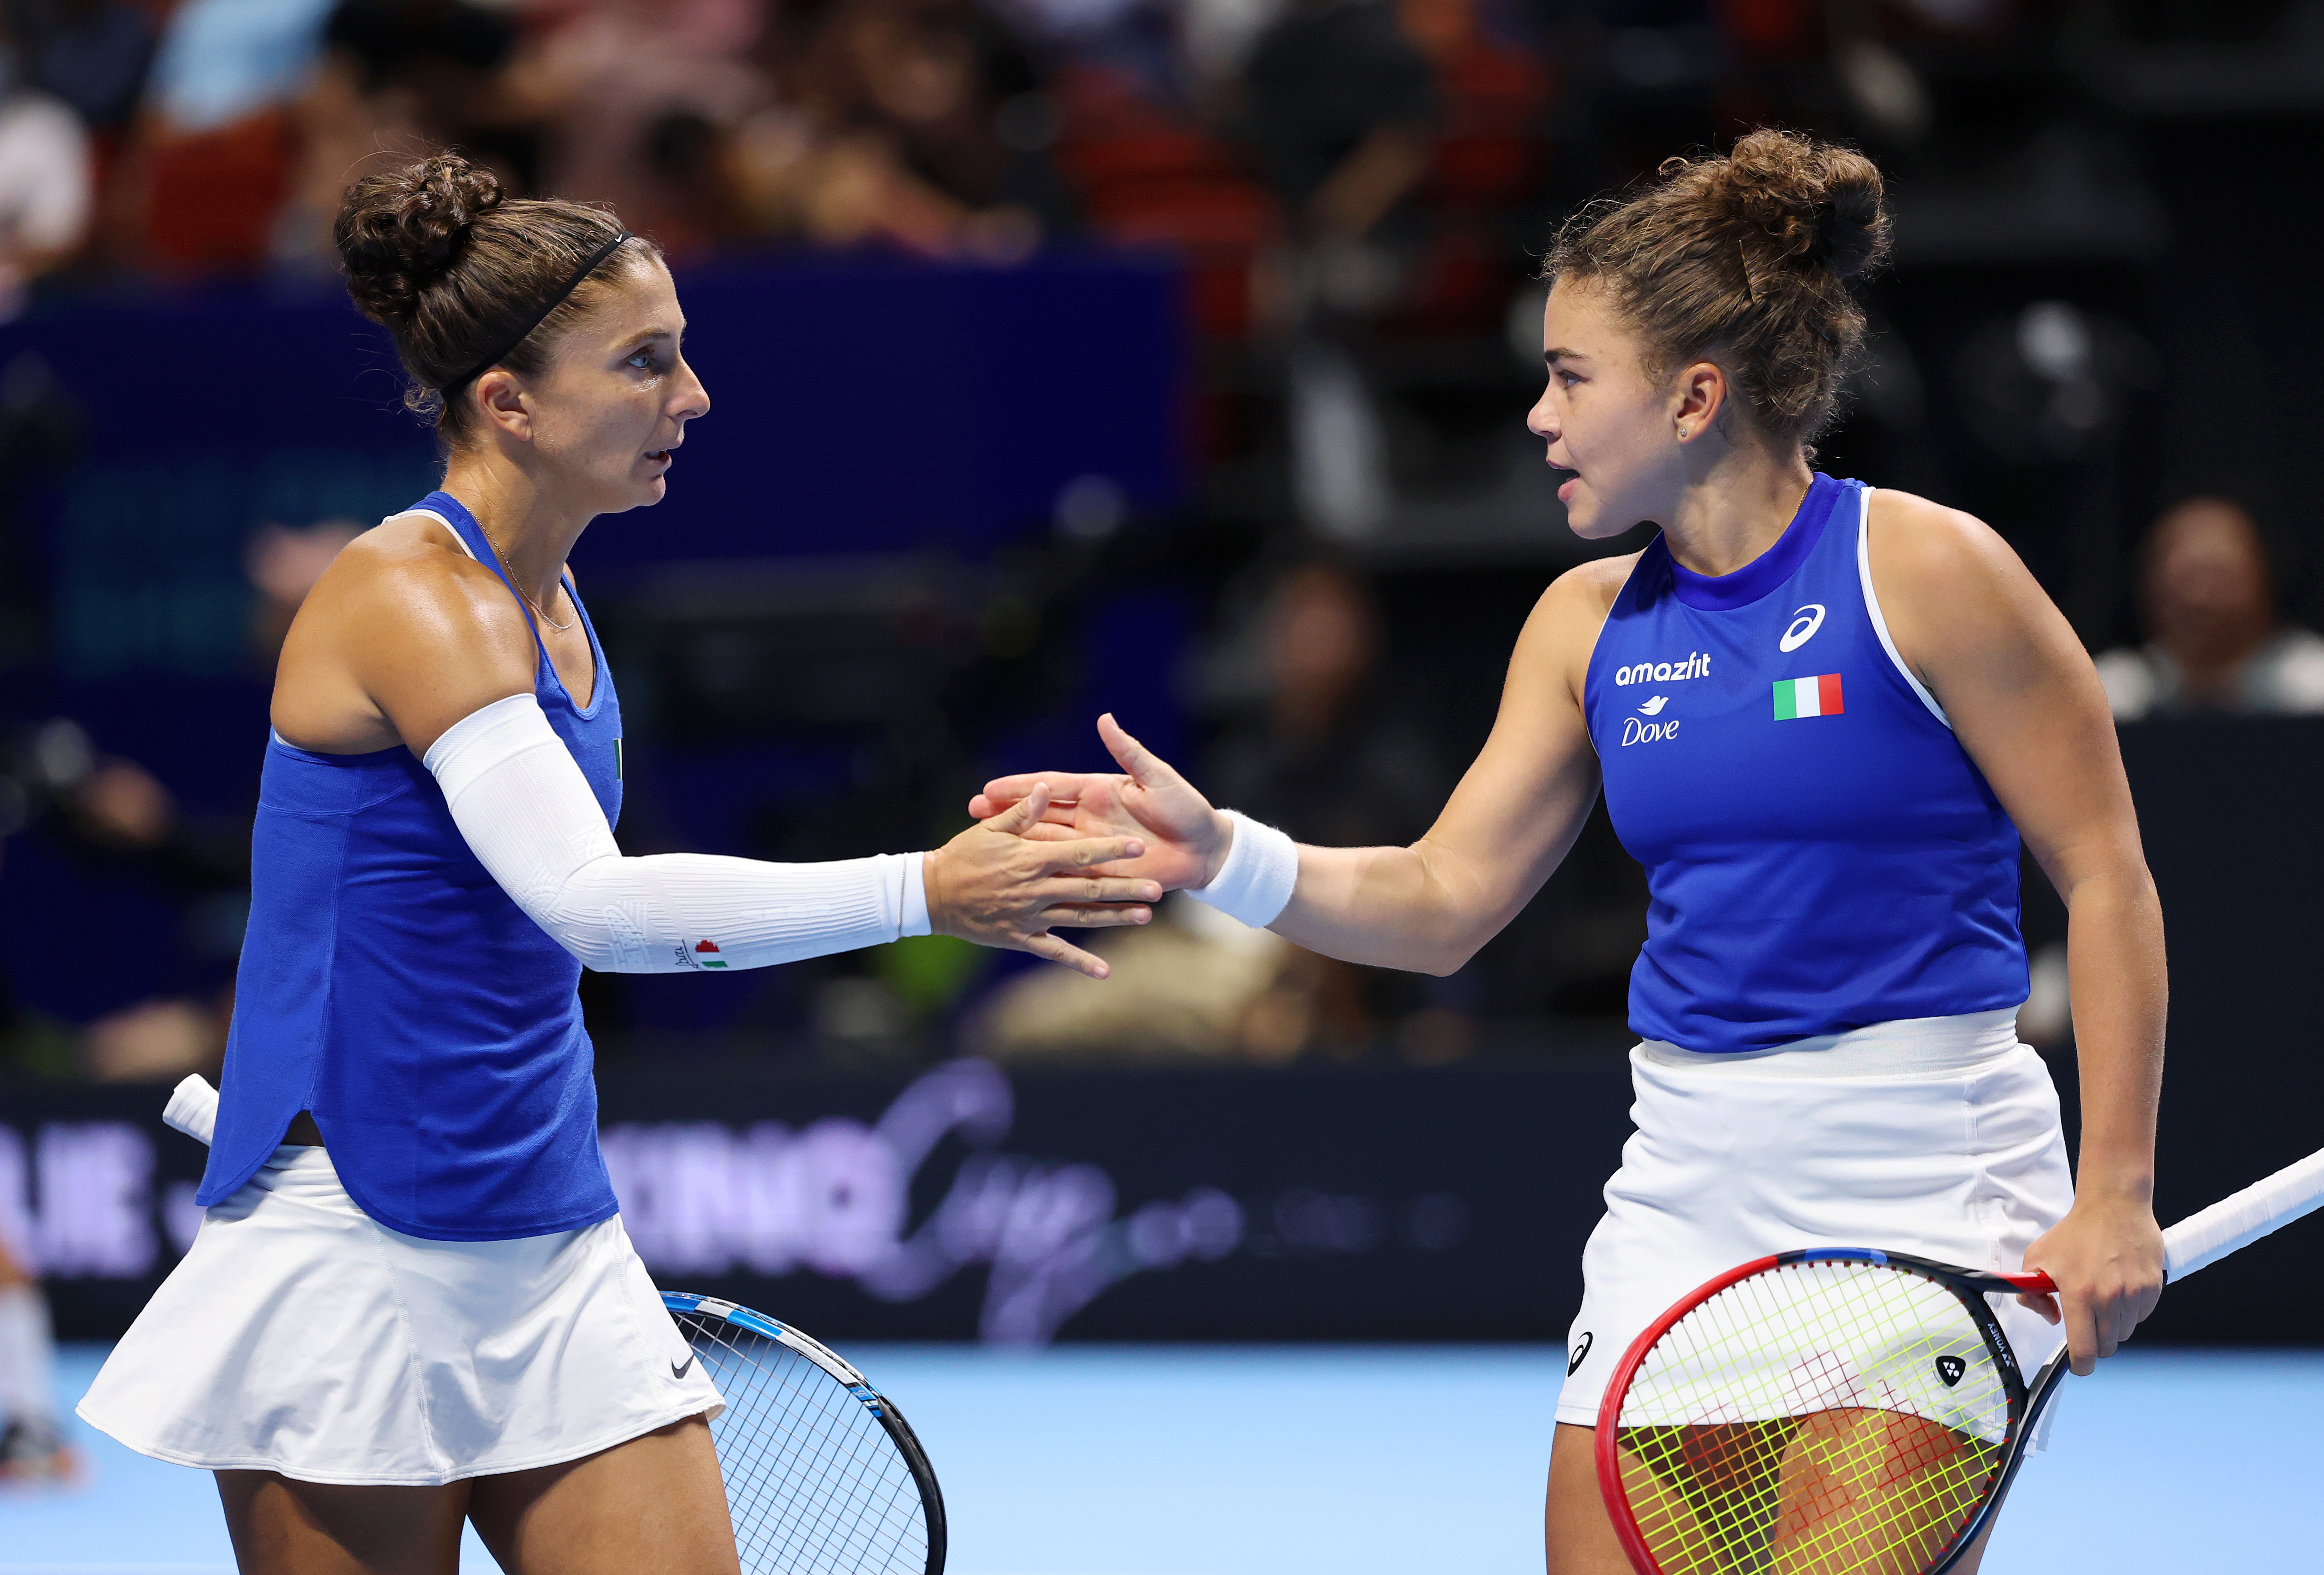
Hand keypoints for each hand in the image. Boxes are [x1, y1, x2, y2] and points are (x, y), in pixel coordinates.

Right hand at [924, 781, 1161, 977]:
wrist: (932, 895)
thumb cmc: (962, 855)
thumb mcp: (990, 827)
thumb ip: (1022, 810)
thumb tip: (1046, 787)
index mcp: (1031, 858)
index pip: (1080, 852)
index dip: (1111, 850)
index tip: (1138, 847)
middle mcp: (1036, 888)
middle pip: (1089, 888)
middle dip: (1125, 888)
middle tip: (1156, 888)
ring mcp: (1030, 916)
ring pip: (1080, 917)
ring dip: (1114, 918)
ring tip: (1145, 917)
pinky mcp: (1021, 938)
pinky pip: (1054, 951)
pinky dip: (1079, 962)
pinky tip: (1104, 971)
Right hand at [967, 714, 1231, 890]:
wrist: (1205, 847)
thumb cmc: (1185, 807)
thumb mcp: (1156, 778)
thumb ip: (1128, 751)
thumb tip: (1105, 719)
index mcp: (1096, 793)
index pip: (1050, 788)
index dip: (1020, 789)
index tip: (988, 789)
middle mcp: (1087, 821)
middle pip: (1039, 819)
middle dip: (1005, 817)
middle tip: (971, 816)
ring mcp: (1091, 849)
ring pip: (1046, 850)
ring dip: (1017, 850)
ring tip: (984, 851)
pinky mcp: (1101, 876)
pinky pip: (1071, 886)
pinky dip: (1047, 883)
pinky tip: (1021, 895)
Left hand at [2018, 1190, 2164, 1375]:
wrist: (2113, 1205)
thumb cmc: (2074, 1232)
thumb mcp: (2038, 1258)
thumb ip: (2032, 1293)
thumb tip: (2050, 1318)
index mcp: (2079, 1294)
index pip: (2084, 1349)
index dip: (2080, 1365)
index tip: (2078, 1366)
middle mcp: (2109, 1298)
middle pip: (2106, 1346)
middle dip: (2095, 1341)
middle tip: (2086, 1322)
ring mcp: (2134, 1294)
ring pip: (2125, 1332)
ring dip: (2113, 1325)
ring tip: (2102, 1297)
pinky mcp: (2152, 1288)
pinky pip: (2141, 1316)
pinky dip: (2131, 1311)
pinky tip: (2119, 1288)